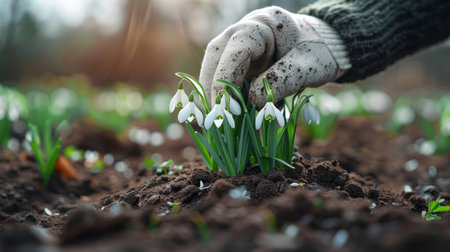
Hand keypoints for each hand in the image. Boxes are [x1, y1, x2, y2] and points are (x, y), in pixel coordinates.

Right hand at [199, 6, 349, 107]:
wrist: (324, 47)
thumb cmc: (319, 52)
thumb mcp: (308, 67)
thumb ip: (283, 80)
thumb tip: (255, 101)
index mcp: (261, 25)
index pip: (235, 49)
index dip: (226, 78)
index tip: (228, 107)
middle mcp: (243, 32)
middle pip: (216, 56)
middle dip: (213, 87)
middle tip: (217, 117)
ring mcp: (239, 46)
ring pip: (215, 66)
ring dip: (214, 93)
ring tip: (218, 118)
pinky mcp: (240, 62)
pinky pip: (226, 77)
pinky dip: (224, 95)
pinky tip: (227, 113)